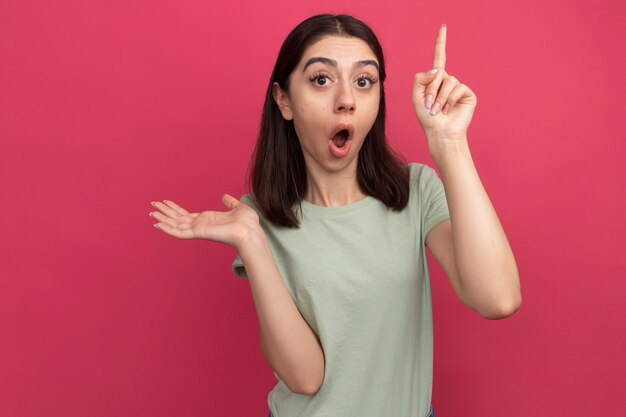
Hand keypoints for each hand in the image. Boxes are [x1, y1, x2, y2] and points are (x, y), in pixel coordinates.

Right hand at [149, 194, 260, 248]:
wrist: (251, 232)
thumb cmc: (248, 223)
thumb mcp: (238, 208)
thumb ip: (230, 203)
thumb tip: (224, 197)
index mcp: (208, 219)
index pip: (187, 214)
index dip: (175, 208)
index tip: (165, 202)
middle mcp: (201, 225)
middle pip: (178, 218)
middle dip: (165, 212)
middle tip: (152, 205)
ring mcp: (199, 230)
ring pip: (176, 224)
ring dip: (163, 219)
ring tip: (151, 213)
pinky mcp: (199, 233)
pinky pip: (180, 232)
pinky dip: (168, 229)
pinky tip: (158, 224)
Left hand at [412, 24, 476, 149]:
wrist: (440, 132)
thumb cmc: (427, 117)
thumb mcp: (416, 97)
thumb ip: (420, 79)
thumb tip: (438, 70)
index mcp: (435, 79)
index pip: (439, 57)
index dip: (441, 42)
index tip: (443, 27)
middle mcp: (448, 81)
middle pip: (438, 72)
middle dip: (431, 89)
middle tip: (429, 105)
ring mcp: (458, 87)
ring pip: (448, 81)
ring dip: (439, 97)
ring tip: (438, 110)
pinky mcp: (468, 94)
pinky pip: (457, 88)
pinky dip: (450, 99)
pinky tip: (448, 110)